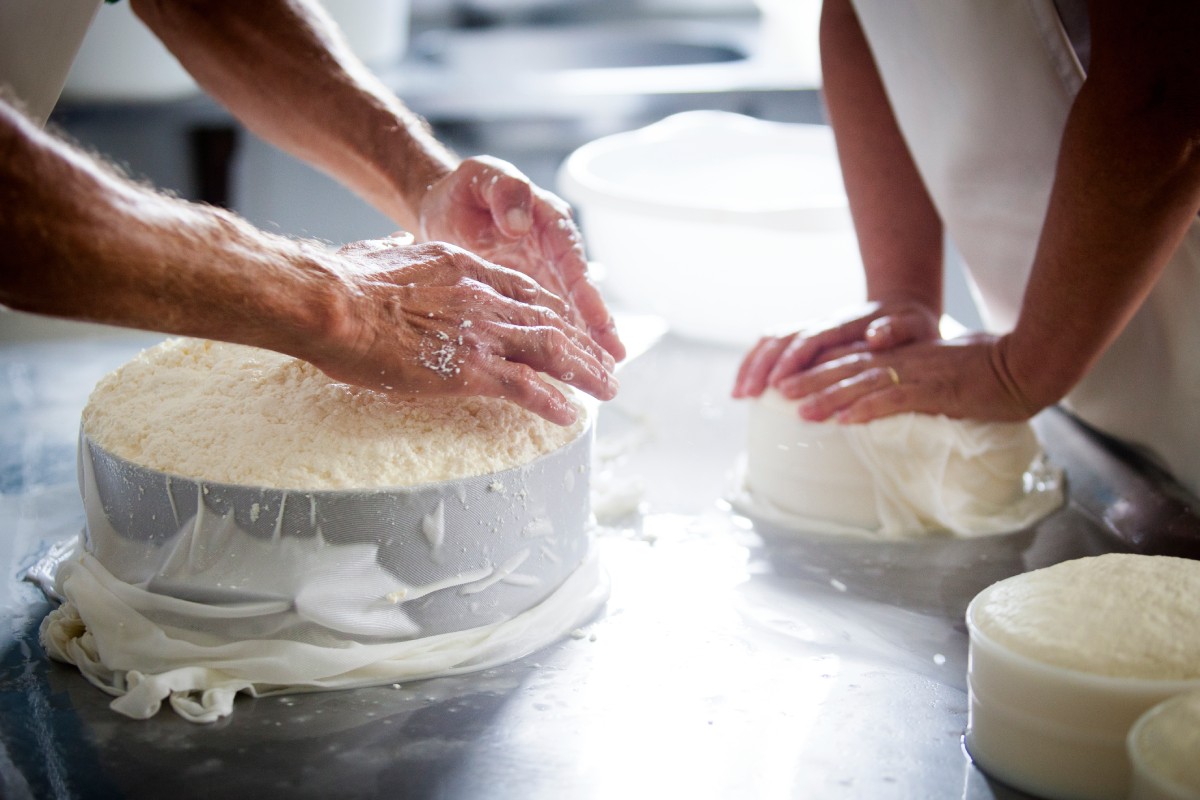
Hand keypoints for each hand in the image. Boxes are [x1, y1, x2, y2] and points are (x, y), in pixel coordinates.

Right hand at [310, 237, 617, 424]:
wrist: (332, 300)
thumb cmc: (344, 282)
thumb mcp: (382, 256)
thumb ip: (399, 258)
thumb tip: (388, 253)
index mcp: (464, 268)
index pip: (525, 289)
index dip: (556, 309)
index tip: (572, 322)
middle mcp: (483, 297)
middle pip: (551, 320)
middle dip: (584, 343)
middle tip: (605, 363)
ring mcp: (481, 333)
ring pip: (552, 351)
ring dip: (585, 372)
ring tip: (606, 389)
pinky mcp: (470, 369)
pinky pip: (525, 387)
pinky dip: (551, 401)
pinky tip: (570, 413)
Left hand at [417, 156, 624, 360]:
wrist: (444, 204)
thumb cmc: (468, 188)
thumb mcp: (485, 177)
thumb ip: (505, 192)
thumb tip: (517, 223)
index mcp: (550, 225)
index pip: (573, 265)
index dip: (587, 297)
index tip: (599, 323)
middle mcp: (552, 253)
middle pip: (579, 295)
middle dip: (596, 328)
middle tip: (613, 360)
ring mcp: (540, 274)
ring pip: (565, 313)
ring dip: (581, 342)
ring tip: (600, 373)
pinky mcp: (524, 292)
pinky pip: (542, 320)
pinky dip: (554, 342)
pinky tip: (561, 369)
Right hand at [732, 300, 937, 397]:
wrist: (902, 308)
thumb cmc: (911, 325)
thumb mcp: (915, 325)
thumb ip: (897, 329)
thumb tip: (875, 335)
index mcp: (844, 323)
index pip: (812, 338)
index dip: (793, 360)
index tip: (779, 384)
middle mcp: (821, 325)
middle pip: (782, 339)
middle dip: (761, 366)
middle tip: (747, 394)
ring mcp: (810, 331)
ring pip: (771, 342)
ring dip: (752, 366)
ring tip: (737, 395)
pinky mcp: (804, 341)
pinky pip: (771, 349)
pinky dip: (754, 366)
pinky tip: (744, 390)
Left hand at [772, 332, 1041, 423]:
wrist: (1026, 365)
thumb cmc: (989, 367)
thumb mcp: (942, 368)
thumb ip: (915, 378)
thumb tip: (899, 392)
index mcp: (903, 354)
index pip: (853, 359)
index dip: (820, 368)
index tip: (792, 378)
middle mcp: (904, 360)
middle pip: (847, 368)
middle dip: (811, 380)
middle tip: (778, 391)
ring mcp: (917, 373)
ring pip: (862, 383)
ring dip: (828, 397)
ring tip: (799, 410)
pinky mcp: (934, 390)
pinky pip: (893, 399)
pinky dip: (865, 409)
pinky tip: (843, 420)